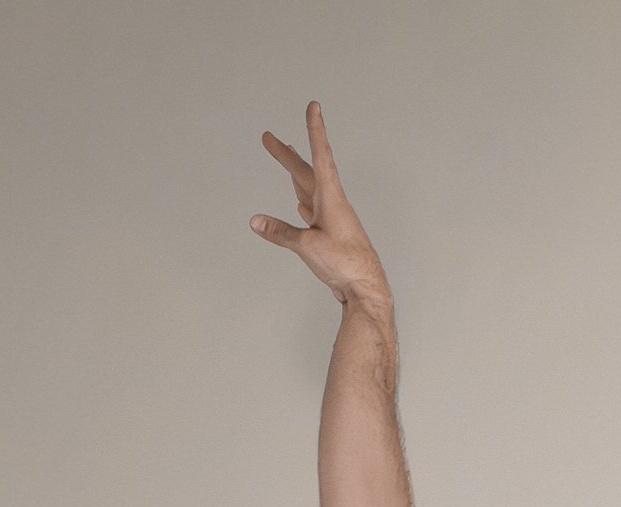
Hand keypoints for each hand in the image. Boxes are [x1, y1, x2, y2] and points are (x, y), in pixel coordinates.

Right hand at [251, 102, 388, 306]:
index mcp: (330, 196)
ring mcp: (330, 216)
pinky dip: (302, 200)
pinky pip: (311, 209)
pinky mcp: (328, 232)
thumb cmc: (344, 263)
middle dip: (285, 154)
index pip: (321, 154)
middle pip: (305, 170)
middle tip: (267, 137)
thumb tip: (256, 222)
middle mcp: (331, 201)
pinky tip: (299, 201)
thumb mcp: (307, 245)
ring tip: (284, 156)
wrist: (364, 285)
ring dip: (294, 172)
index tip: (313, 106)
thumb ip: (281, 232)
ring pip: (307, 187)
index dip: (315, 129)